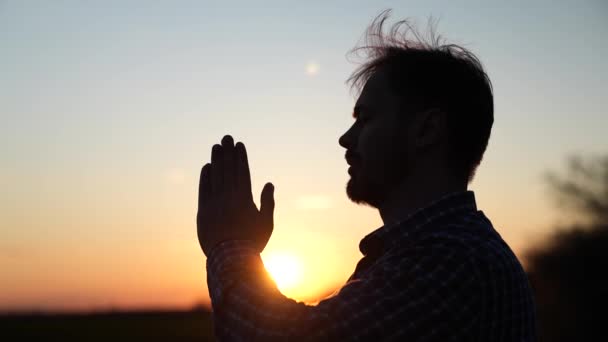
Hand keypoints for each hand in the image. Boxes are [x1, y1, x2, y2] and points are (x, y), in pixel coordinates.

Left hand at [197, 135, 274, 256]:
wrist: (230, 260)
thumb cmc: (252, 242)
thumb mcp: (266, 223)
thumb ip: (268, 202)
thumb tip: (269, 183)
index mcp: (245, 199)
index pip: (242, 172)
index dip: (240, 157)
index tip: (239, 145)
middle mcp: (229, 197)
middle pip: (228, 169)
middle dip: (228, 152)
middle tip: (226, 137)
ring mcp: (215, 203)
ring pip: (215, 176)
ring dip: (216, 160)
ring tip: (216, 147)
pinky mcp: (203, 211)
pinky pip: (203, 190)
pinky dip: (205, 177)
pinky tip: (207, 166)